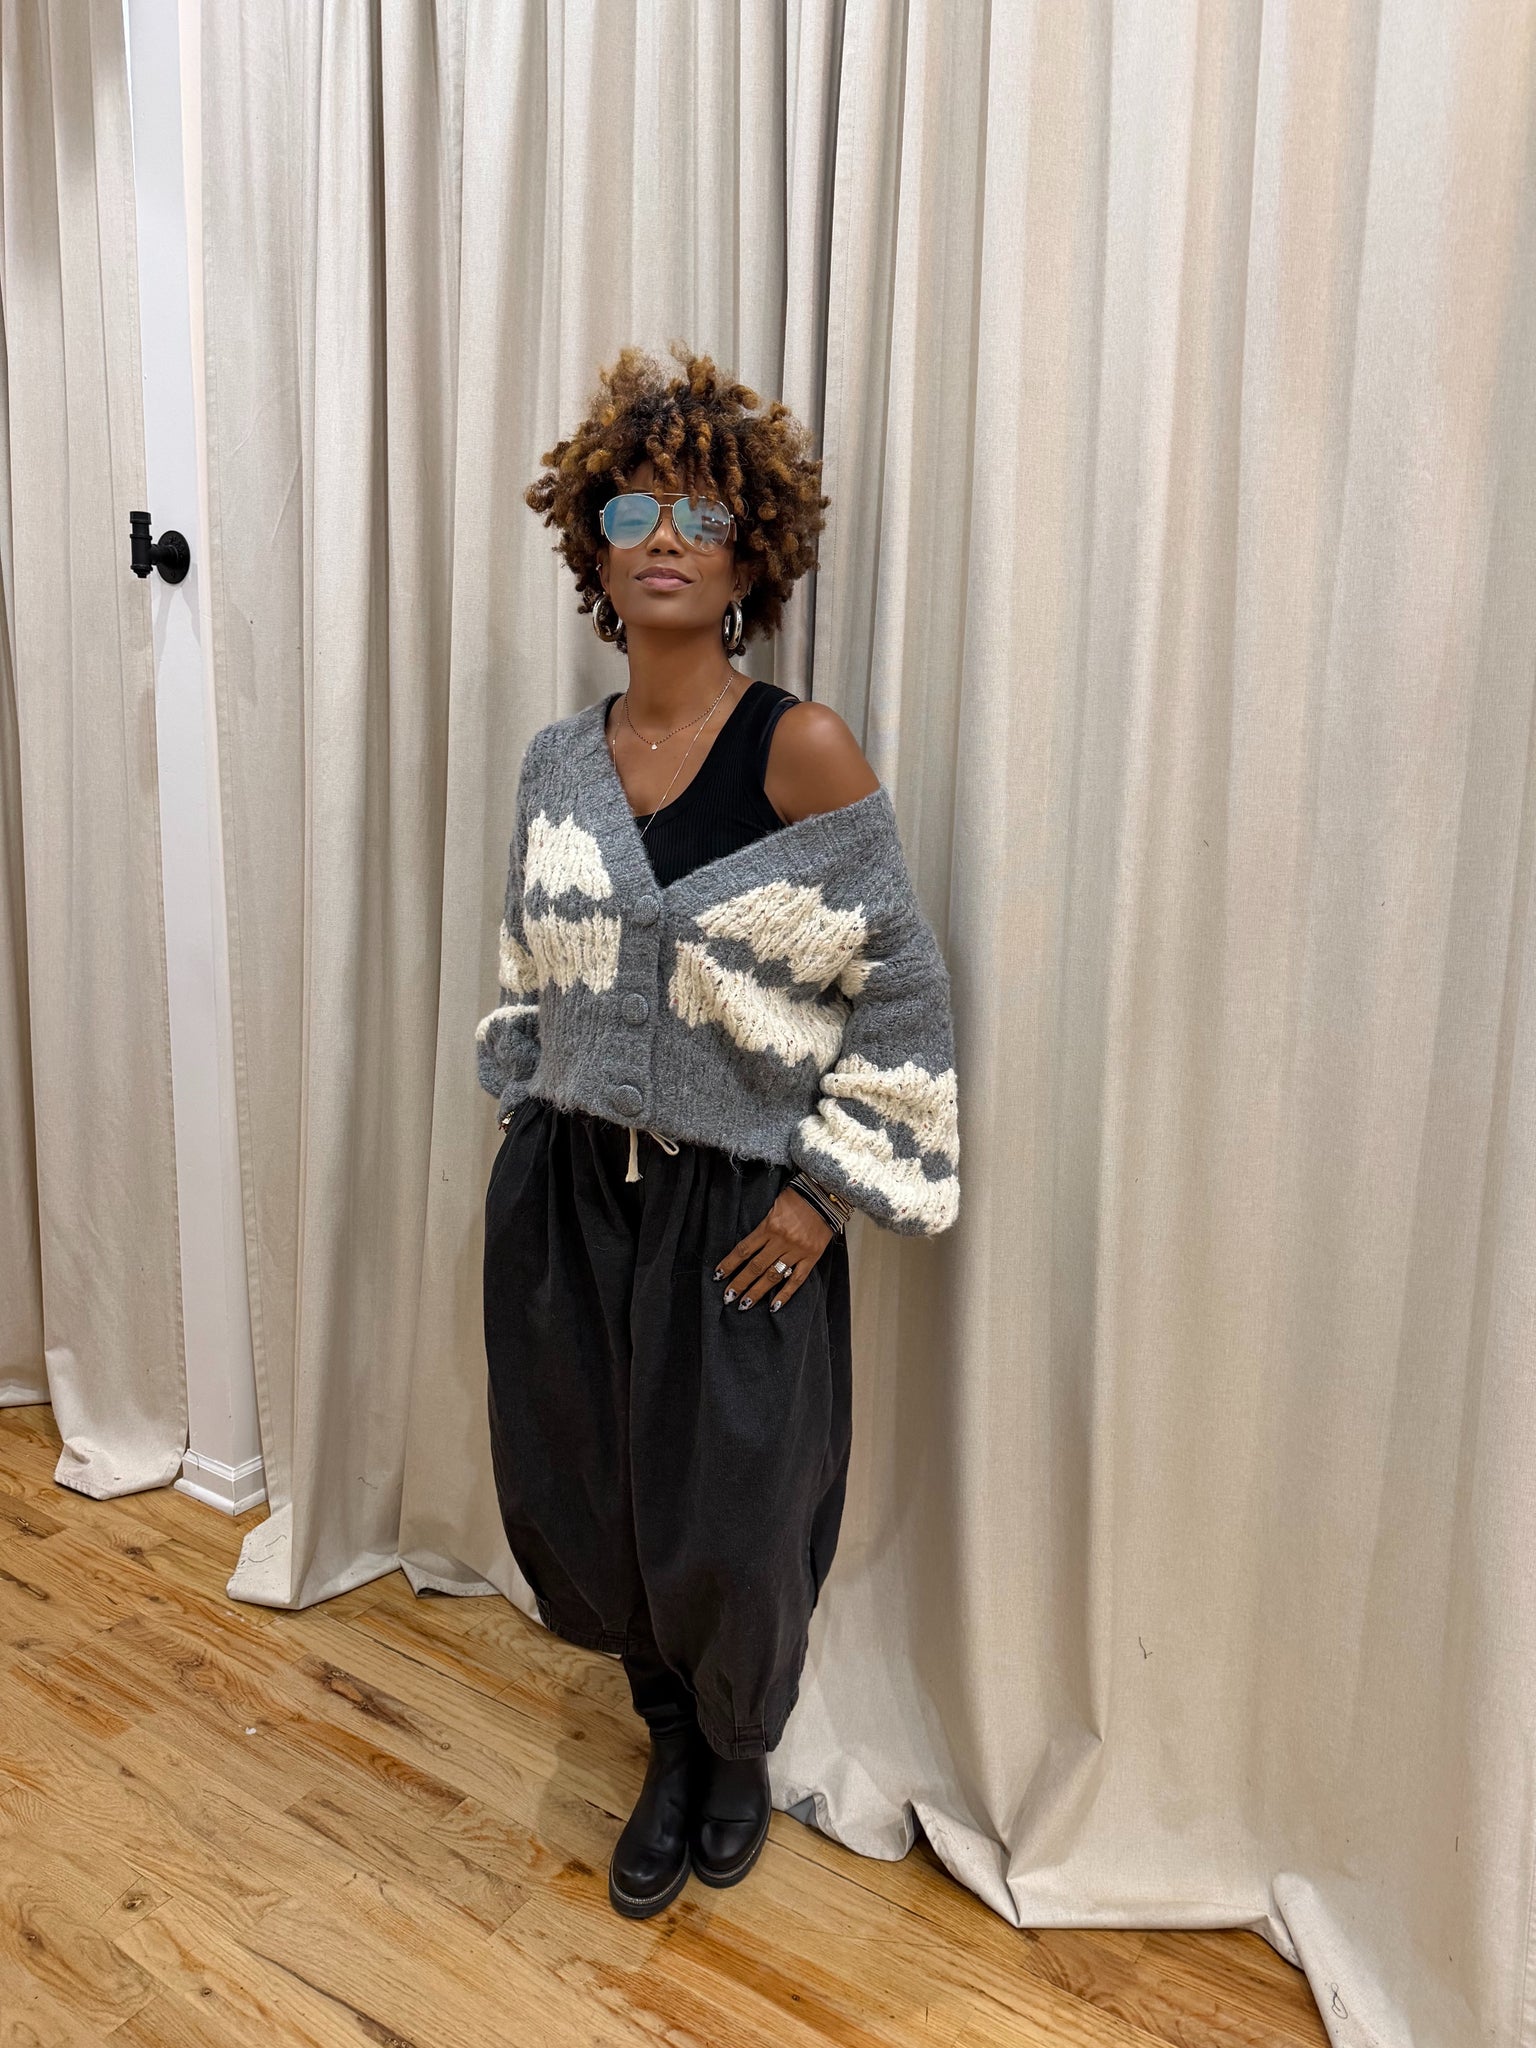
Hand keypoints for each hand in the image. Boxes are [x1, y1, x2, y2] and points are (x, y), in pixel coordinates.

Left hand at [714, 1186, 834, 1312]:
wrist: (826, 1195)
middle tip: (728, 1297)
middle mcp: (781, 1241)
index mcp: (769, 1226)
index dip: (729, 1264)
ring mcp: (797, 1251)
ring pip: (773, 1276)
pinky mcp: (811, 1257)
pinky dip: (785, 1294)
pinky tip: (774, 1306)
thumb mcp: (774, 1206)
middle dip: (740, 1283)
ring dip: (757, 1292)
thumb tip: (749, 1248)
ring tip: (744, 1305)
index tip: (718, 1275)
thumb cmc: (798, 1197)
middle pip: (755, 1267)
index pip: (744, 1250)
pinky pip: (796, 1279)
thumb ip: (763, 1227)